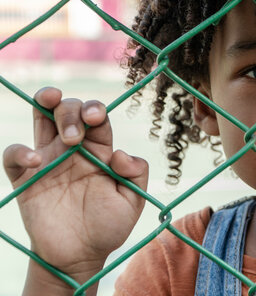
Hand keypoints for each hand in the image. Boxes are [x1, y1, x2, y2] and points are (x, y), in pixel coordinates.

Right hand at [2, 87, 147, 281]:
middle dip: (72, 110)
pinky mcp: (26, 178)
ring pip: (41, 117)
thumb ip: (137, 174)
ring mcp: (49, 160)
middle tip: (74, 137)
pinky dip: (20, 151)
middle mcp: (74, 150)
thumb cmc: (108, 227)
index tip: (95, 118)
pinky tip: (35, 160)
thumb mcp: (132, 201)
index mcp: (100, 151)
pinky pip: (13, 155)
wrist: (79, 257)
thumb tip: (121, 154)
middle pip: (70, 110)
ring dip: (45, 104)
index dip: (95, 110)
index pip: (97, 118)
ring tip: (54, 114)